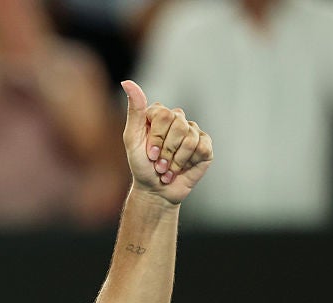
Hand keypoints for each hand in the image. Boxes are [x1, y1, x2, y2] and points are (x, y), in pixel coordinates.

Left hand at [121, 80, 211, 204]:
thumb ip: (134, 111)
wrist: (156, 190)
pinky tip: (183, 168)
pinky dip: (189, 162)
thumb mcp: (132, 139)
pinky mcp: (205, 145)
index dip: (156, 138)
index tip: (148, 153)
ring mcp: (192, 131)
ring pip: (190, 138)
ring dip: (176, 160)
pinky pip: (202, 147)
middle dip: (166, 150)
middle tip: (158, 163)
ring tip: (168, 169)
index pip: (163, 114)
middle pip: (178, 125)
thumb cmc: (141, 165)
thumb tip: (127, 82)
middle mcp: (177, 119)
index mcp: (158, 114)